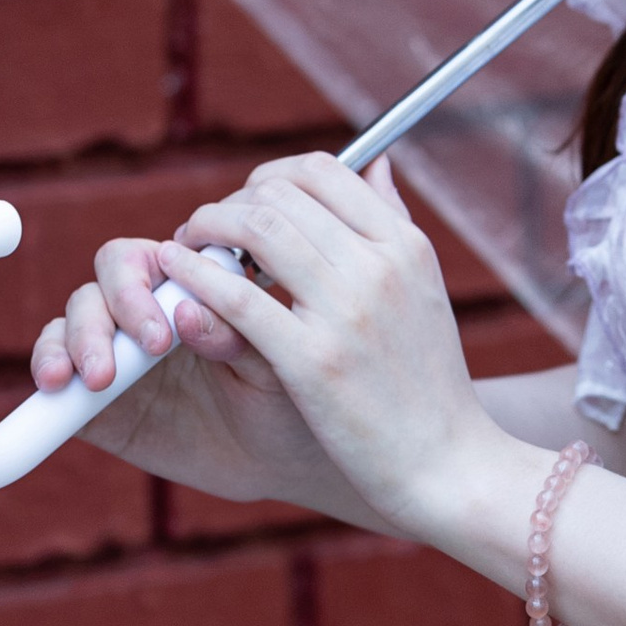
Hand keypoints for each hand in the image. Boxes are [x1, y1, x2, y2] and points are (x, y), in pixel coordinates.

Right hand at [30, 227, 348, 507]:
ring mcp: (117, 352)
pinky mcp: (92, 399)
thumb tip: (188, 311)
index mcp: (196, 285)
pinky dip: (47, 366)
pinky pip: (54, 368)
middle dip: (117, 306)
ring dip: (76, 338)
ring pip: (74, 317)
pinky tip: (59, 386)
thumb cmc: (294, 395)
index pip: (154, 254)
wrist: (286, 460)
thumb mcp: (282, 362)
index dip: (152, 280)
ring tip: (98, 378)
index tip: (173, 325)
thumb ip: (240, 330)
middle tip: (149, 348)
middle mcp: (150, 311)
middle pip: (106, 277)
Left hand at [156, 153, 494, 541]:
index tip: (247, 206)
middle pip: (280, 195)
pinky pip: (237, 297)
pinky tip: (176, 279)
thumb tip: (376, 162)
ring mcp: (346, 311)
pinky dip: (196, 277)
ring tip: (186, 251)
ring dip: (205, 230)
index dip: (269, 178)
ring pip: (255, 230)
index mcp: (405, 246)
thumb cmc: (428, 383)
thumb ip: (393, 223)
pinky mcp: (312, 361)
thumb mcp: (424, 290)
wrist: (448, 464)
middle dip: (228, 205)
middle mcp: (379, 267)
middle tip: (204, 232)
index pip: (323, 171)